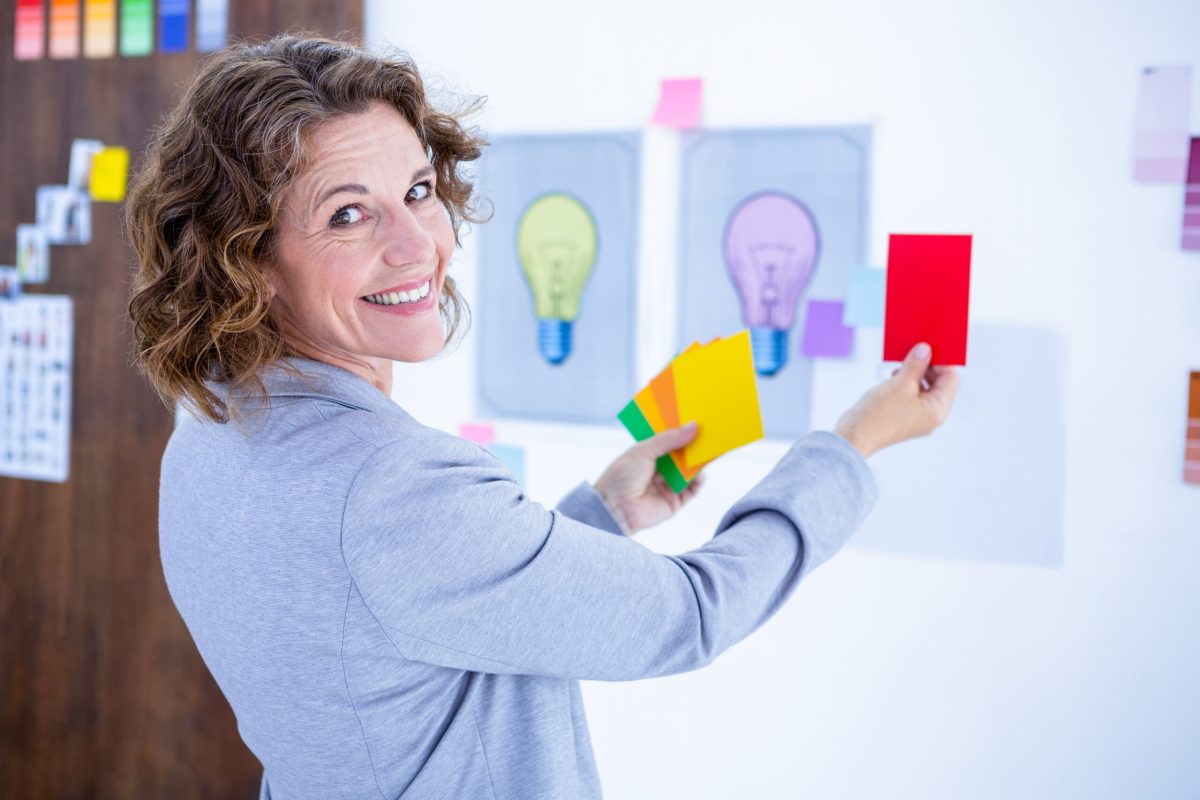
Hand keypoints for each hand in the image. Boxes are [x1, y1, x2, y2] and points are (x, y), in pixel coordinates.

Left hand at [594, 423, 706, 534]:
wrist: (614, 509)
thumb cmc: (622, 477)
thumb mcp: (644, 450)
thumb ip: (669, 439)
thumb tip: (693, 426)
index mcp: (646, 455)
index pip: (667, 441)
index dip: (680, 432)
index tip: (695, 422)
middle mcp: (657, 470)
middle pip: (679, 457)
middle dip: (691, 447)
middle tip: (707, 434)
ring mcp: (666, 486)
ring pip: (687, 472)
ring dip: (696, 463)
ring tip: (707, 451)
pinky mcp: (673, 502)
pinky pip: (691, 490)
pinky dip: (698, 482)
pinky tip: (701, 473)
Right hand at [833, 342, 959, 458]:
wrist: (855, 436)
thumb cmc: (879, 413)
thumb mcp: (901, 383)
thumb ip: (916, 364)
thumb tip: (925, 350)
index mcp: (938, 410)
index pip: (951, 378)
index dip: (941, 360)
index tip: (927, 347)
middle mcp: (931, 416)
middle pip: (938, 383)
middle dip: (927, 366)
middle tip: (912, 352)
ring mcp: (917, 418)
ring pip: (923, 389)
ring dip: (914, 373)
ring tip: (900, 365)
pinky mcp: (903, 417)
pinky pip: (911, 396)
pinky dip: (905, 384)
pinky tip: (893, 376)